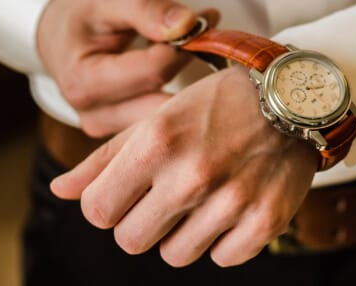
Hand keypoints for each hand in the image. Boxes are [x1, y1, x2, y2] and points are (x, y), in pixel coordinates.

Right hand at [37, 0, 218, 136]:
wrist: (57, 36)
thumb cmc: (84, 14)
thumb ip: (148, 8)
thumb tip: (189, 23)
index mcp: (84, 81)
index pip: (155, 70)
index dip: (186, 43)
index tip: (206, 19)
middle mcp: (94, 115)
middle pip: (163, 100)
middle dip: (194, 72)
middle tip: (213, 43)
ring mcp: (108, 130)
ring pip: (167, 119)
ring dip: (191, 91)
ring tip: (200, 57)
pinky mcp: (121, 137)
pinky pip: (160, 124)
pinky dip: (179, 102)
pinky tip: (188, 79)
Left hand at [50, 66, 318, 266]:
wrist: (292, 99)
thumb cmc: (217, 105)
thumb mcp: (157, 118)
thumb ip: (106, 158)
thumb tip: (62, 191)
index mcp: (157, 144)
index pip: (98, 211)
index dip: (109, 205)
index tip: (129, 193)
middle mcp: (192, 175)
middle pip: (132, 240)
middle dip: (143, 222)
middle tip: (168, 196)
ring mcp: (232, 201)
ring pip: (176, 254)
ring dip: (184, 233)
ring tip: (206, 197)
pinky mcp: (266, 220)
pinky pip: (224, 257)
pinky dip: (225, 239)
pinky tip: (234, 206)